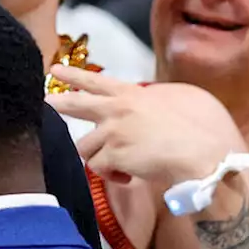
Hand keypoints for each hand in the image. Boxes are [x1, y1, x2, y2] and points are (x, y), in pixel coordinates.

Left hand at [45, 65, 245, 187]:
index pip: (97, 82)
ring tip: (121, 166)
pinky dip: (112, 176)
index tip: (55, 71)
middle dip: (57, 105)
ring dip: (98, 158)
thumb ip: (150, 101)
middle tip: (44, 103)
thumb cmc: (198, 130)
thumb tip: (141, 103)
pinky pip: (99, 168)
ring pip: (84, 147)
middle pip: (76, 105)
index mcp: (132, 94)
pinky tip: (130, 177)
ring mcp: (113, 131)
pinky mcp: (114, 154)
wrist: (204, 153)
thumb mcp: (174, 101)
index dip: (74, 76)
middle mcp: (117, 109)